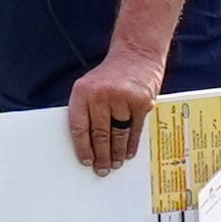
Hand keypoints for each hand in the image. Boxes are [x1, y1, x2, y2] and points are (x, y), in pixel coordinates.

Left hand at [69, 46, 161, 174]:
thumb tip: (87, 144)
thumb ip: (87, 110)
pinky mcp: (141, 102)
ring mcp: (122, 98)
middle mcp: (101, 95)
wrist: (137, 52)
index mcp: (82, 92)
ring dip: (116, 153)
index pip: (79, 127)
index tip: (86, 160)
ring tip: (115, 163)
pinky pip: (135, 129)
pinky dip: (131, 143)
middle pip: (100, 134)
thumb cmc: (111, 73)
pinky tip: (128, 152)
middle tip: (102, 168)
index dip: (82, 147)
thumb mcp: (90, 86)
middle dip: (101, 155)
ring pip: (118, 134)